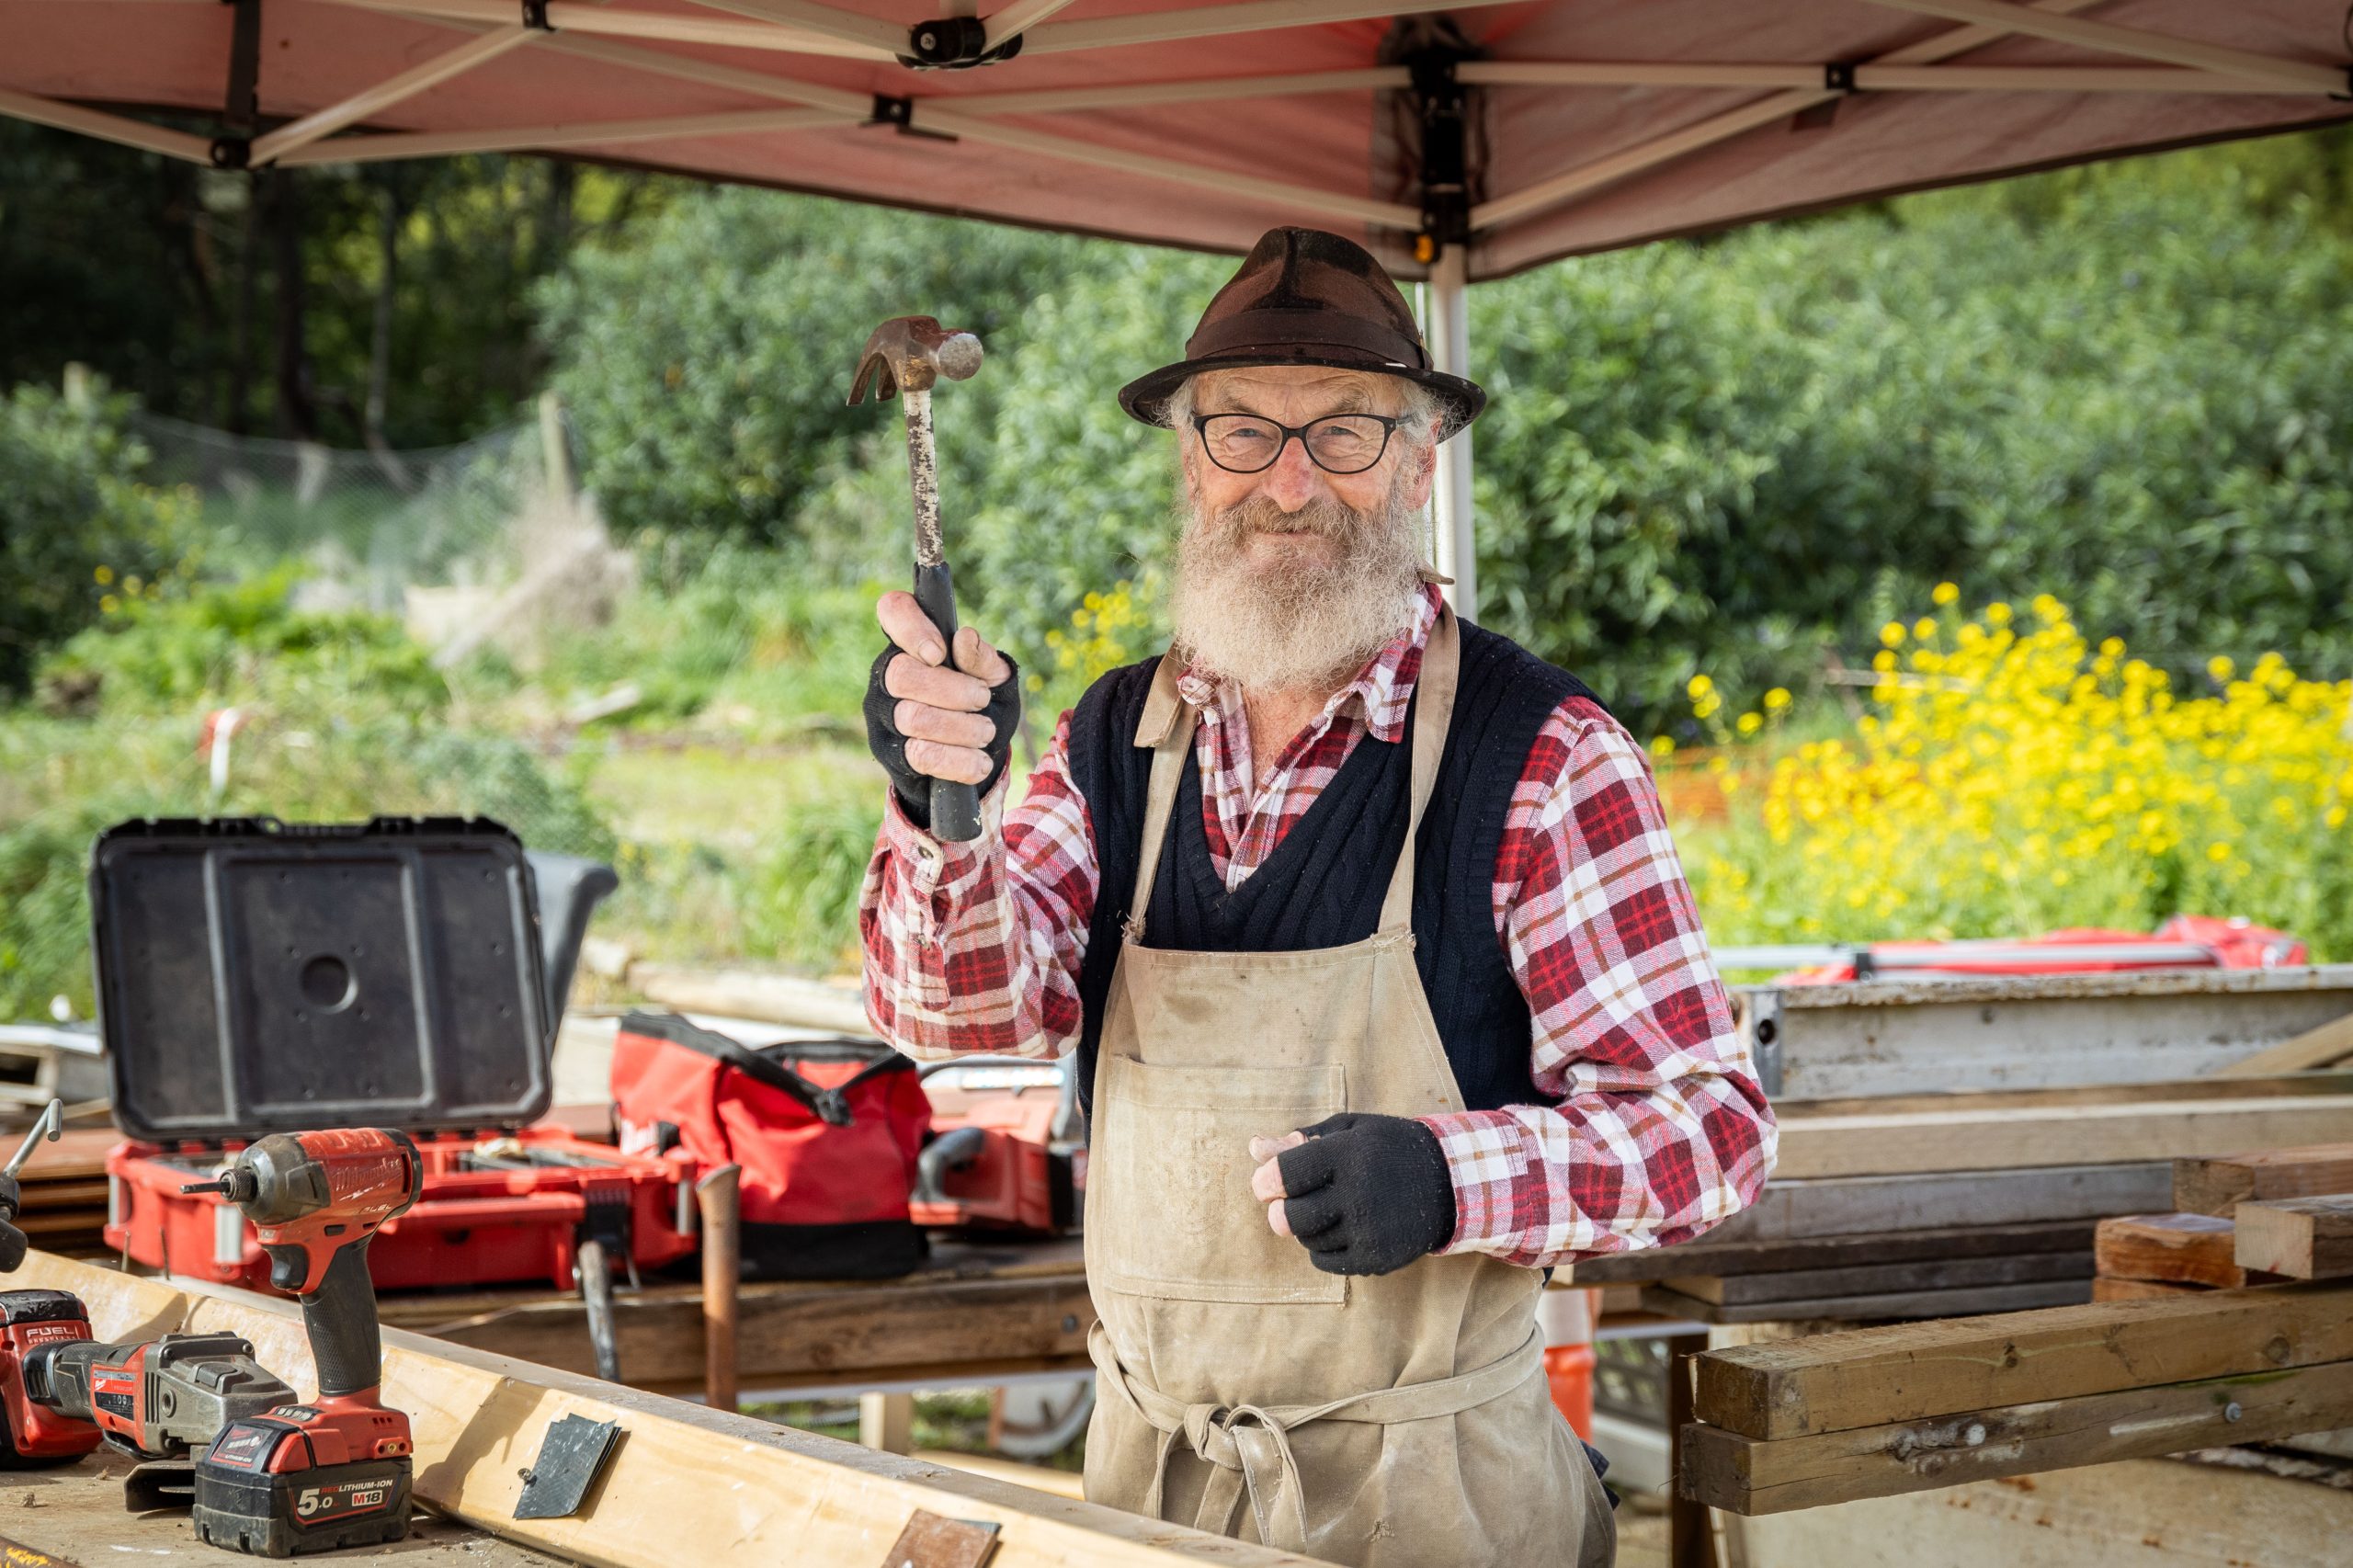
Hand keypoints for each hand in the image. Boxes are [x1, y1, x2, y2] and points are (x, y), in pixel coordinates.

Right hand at [866, 591, 1020, 827]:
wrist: (976, 755)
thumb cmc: (982, 702)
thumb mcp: (994, 678)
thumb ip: (983, 659)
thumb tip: (965, 638)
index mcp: (911, 641)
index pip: (894, 611)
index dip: (912, 628)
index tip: (940, 653)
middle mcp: (886, 674)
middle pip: (902, 675)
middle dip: (951, 690)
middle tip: (981, 698)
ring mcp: (884, 715)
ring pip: (913, 717)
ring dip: (960, 727)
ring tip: (986, 731)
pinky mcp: (890, 753)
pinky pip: (920, 756)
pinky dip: (957, 760)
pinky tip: (979, 762)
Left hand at [1247, 1113, 1455, 1276]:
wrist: (1448, 1184)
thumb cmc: (1388, 1149)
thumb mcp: (1349, 1131)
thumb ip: (1300, 1140)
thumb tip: (1255, 1149)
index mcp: (1349, 1153)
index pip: (1287, 1174)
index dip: (1267, 1181)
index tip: (1266, 1184)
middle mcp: (1360, 1194)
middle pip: (1291, 1217)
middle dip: (1279, 1211)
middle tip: (1284, 1204)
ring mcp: (1370, 1230)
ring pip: (1307, 1239)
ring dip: (1304, 1227)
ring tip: (1325, 1209)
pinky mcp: (1376, 1258)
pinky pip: (1325, 1261)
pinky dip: (1321, 1246)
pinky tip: (1338, 1227)